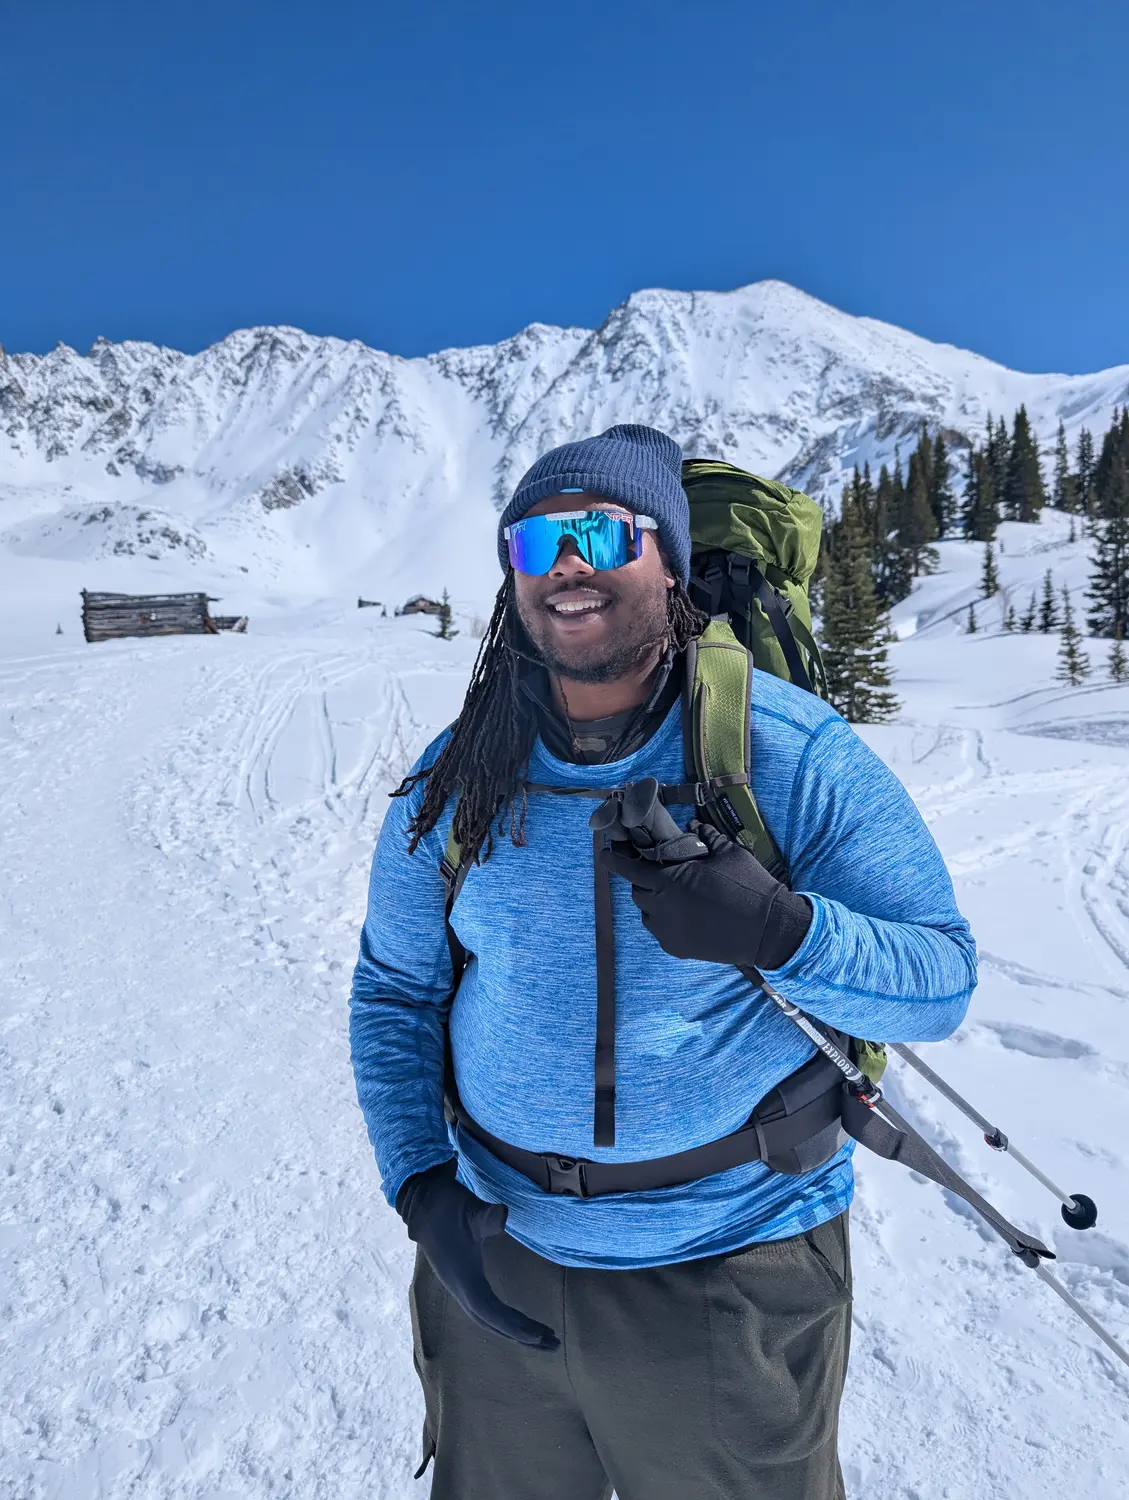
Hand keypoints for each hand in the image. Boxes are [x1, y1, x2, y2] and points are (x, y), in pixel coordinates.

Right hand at [396, 1159, 559, 1349]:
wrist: (421, 1200)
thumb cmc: (447, 1206)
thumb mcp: (470, 1209)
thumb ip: (487, 1217)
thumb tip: (503, 1214)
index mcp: (464, 1278)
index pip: (491, 1312)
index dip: (515, 1326)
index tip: (540, 1334)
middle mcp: (460, 1288)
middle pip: (492, 1323)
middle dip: (521, 1335)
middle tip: (553, 1342)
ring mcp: (459, 1285)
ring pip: (487, 1317)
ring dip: (512, 1329)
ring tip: (540, 1336)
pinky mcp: (460, 1278)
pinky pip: (483, 1308)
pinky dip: (501, 1318)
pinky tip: (513, 1318)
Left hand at [600, 820, 810, 969]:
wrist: (768, 929)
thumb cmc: (747, 885)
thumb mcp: (728, 852)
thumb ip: (705, 837)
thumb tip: (691, 826)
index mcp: (670, 881)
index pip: (629, 870)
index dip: (614, 862)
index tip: (603, 855)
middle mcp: (662, 907)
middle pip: (638, 892)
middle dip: (644, 882)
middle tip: (661, 875)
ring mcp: (668, 931)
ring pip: (648, 914)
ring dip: (655, 903)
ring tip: (676, 897)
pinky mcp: (678, 949)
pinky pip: (661, 932)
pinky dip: (667, 922)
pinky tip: (686, 916)